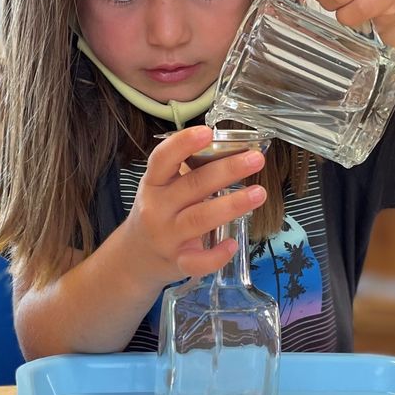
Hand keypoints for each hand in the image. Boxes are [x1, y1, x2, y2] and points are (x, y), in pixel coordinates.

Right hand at [122, 126, 266, 284]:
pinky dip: (216, 254)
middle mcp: (157, 208)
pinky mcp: (178, 261)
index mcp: (154, 183)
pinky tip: (232, 243)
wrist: (135, 256)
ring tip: (259, 193)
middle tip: (255, 159)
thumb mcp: (161, 188)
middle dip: (226, 170)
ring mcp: (166, 236)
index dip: (183, 144)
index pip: (163, 159)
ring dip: (232, 205)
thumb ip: (187, 172)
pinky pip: (198, 261)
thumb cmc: (157, 213)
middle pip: (192, 186)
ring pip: (200, 219)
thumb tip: (230, 150)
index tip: (207, 132)